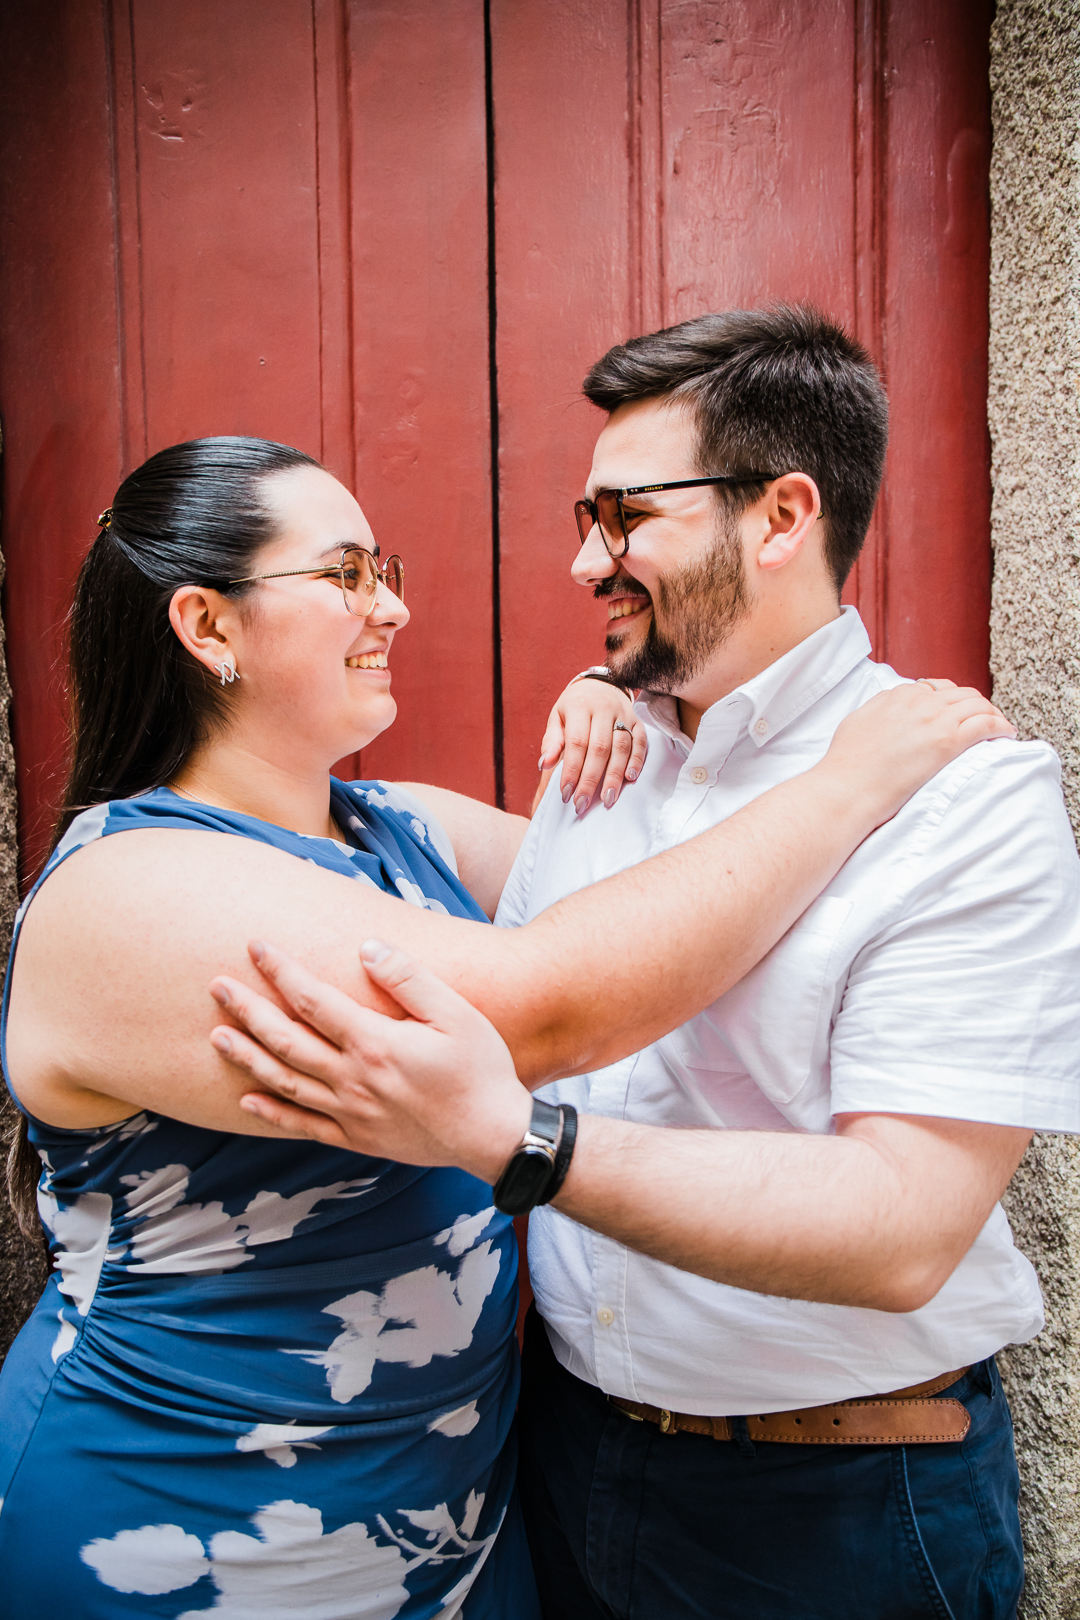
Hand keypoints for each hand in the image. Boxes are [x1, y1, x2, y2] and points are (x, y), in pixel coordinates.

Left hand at [209, 939, 532, 1181]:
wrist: (494, 1137)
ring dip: (247, 1057)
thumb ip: (409, 978)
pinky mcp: (356, 1137)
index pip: (313, 999)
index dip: (281, 971)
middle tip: (216, 986)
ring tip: (216, 1036)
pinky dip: (271, 1113)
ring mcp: (351, 1112)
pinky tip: (246, 1100)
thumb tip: (366, 948)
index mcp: (376, 1043)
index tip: (255, 946)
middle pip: (286, 1040)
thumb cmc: (482, 1070)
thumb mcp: (457, 1013)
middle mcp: (353, 1079)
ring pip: (285, 1081)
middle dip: (247, 1009)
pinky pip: (302, 1125)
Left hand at [538, 677, 647, 815]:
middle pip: (599, 748)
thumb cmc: (575, 707)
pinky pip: (640, 742)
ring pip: (621, 747)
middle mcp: (604, 708)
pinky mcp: (639, 721)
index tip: (566, 794)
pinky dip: (637, 761)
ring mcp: (624, 714)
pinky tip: (630, 778)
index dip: (572, 770)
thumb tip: (544, 764)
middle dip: (590, 779)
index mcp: (580, 706)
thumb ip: (552, 741)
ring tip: (607, 799)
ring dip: (614, 776)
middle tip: (582, 803)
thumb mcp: (557, 717)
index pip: (576, 742)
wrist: (602, 683)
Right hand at [823, 678, 1016, 826]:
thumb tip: (888, 706)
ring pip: (977, 704)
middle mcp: (918, 701)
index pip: (934, 688)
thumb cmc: (845, 766)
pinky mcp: (948, 741)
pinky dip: (1001, 727)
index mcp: (896, 695)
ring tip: (999, 728)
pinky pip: (986, 724)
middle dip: (975, 705)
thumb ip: (877, 709)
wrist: (846, 789)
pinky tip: (1006, 735)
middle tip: (983, 721)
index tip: (955, 714)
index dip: (949, 701)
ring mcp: (934, 719)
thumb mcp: (856, 723)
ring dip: (992, 714)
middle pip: (960, 693)